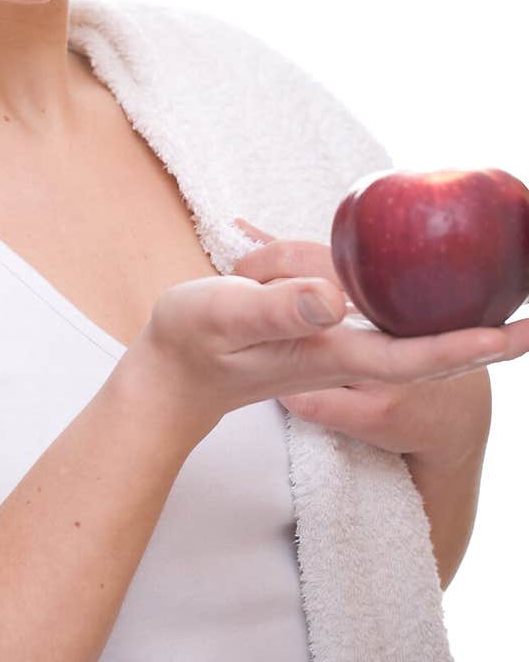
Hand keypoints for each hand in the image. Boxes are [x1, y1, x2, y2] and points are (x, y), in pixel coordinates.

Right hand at [121, 217, 526, 454]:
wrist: (169, 377)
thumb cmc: (189, 344)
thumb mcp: (224, 313)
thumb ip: (276, 307)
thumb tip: (335, 297)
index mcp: (328, 352)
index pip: (417, 354)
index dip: (473, 341)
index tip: (524, 330)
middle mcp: (342, 352)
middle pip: (431, 349)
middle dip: (487, 333)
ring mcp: (333, 347)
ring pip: (410, 334)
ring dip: (456, 317)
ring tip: (498, 288)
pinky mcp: (320, 335)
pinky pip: (381, 320)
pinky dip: (414, 305)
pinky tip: (420, 283)